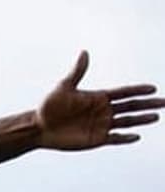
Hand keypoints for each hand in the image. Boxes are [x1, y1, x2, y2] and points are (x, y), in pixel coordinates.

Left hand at [37, 51, 162, 149]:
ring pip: (127, 122)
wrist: (39, 127)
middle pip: (131, 106)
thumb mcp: (64, 87)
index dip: (138, 90)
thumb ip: (77, 72)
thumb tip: (84, 52)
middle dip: (148, 104)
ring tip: (157, 117)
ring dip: (141, 120)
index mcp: (98, 97)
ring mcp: (101, 125)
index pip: (124, 92)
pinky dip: (125, 138)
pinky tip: (137, 136)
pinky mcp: (96, 139)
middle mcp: (103, 111)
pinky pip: (115, 139)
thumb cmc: (49, 106)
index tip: (153, 88)